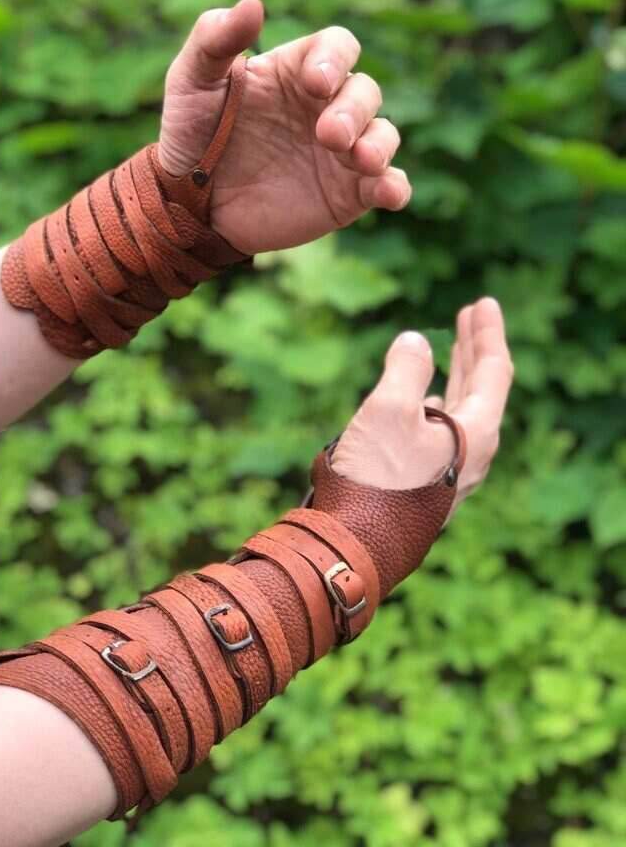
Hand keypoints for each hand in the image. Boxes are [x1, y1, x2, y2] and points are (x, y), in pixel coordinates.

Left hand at [158, 0, 409, 254]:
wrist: (189, 204)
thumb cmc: (191, 134)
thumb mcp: (190, 82)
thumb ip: (214, 39)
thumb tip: (254, 4)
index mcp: (297, 72)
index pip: (337, 47)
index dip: (335, 59)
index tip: (315, 83)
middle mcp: (326, 108)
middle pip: (365, 91)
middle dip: (354, 109)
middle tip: (328, 135)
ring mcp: (340, 153)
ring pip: (383, 135)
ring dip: (379, 144)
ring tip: (361, 159)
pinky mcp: (346, 195)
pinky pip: (386, 186)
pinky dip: (395, 188)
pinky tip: (389, 194)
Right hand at [331, 297, 512, 508]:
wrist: (355, 546)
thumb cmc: (374, 480)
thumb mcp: (388, 410)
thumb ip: (407, 368)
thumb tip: (416, 342)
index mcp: (475, 434)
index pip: (494, 371)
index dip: (487, 333)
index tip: (481, 302)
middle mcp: (472, 454)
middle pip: (482, 389)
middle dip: (474, 349)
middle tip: (470, 316)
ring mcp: (453, 472)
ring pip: (463, 411)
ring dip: (457, 374)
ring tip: (452, 351)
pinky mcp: (430, 484)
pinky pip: (444, 431)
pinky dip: (439, 402)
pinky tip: (428, 400)